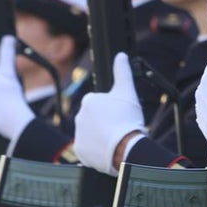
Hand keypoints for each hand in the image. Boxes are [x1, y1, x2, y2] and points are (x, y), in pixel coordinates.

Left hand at [75, 53, 145, 174]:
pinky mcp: (80, 150)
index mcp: (89, 100)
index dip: (113, 109)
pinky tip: (109, 149)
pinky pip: (89, 149)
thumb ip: (122, 72)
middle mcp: (79, 116)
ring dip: (101, 135)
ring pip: (92, 133)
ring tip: (116, 139)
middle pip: (95, 119)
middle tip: (120, 127)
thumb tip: (121, 56)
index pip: (101, 103)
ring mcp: (79, 134)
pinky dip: (97, 150)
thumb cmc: (127, 119)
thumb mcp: (127, 91)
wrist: (125, 148)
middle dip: (106, 122)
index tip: (121, 116)